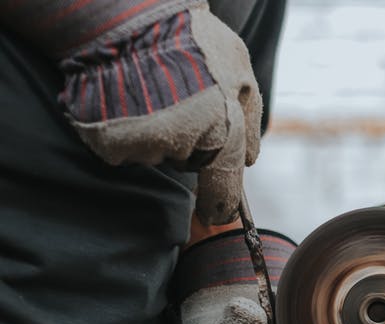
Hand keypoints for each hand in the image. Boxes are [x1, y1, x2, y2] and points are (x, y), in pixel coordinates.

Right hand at [52, 3, 260, 224]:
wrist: (128, 19)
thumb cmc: (192, 39)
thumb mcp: (241, 71)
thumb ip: (249, 119)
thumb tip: (248, 159)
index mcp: (220, 132)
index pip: (223, 184)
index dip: (220, 203)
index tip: (217, 215)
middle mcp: (182, 145)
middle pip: (187, 161)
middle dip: (187, 139)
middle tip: (178, 97)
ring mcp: (143, 145)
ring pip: (154, 153)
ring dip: (154, 132)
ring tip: (152, 90)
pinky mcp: (108, 142)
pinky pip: (122, 148)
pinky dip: (123, 130)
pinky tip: (127, 99)